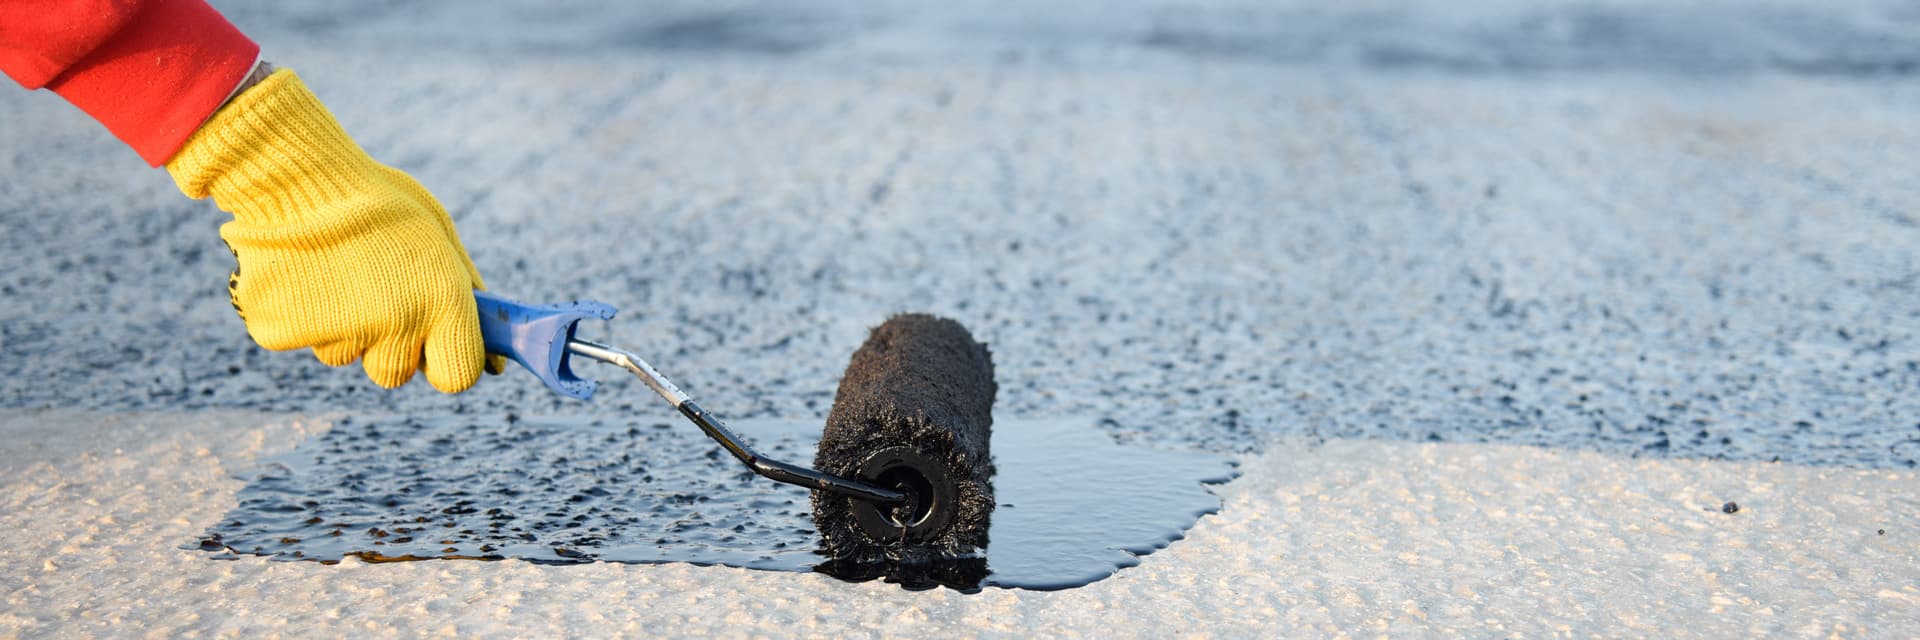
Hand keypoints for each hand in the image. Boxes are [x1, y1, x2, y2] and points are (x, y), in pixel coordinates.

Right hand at [168, 68, 498, 391]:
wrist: (293, 174)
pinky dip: (299, 314)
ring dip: (342, 325)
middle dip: (389, 344)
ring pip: (345, 353)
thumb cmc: (375, 201)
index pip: (457, 376)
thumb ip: (467, 295)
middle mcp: (395, 324)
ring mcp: (336, 333)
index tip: (437, 345)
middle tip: (375, 293)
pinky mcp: (283, 333)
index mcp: (441, 300)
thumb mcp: (438, 235)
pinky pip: (301, 338)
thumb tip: (493, 362)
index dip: (446, 362)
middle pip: (395, 372)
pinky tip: (300, 272)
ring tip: (334, 269)